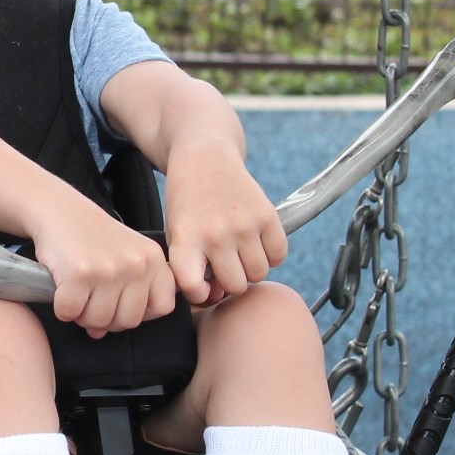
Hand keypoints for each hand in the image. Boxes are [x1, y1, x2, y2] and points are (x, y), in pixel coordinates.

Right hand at [32, 197, 178, 338]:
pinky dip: (61, 308)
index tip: (120, 302)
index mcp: (154, 260)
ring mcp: (109, 269)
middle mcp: (137, 264)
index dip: (138, 312)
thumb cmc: (90, 237)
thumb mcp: (126, 256)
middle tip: (90, 299)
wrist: (59, 210)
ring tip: (76, 292)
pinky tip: (61, 289)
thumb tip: (100, 333)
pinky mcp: (80, 274)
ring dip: (81, 314)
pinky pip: (70, 313)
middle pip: (127, 321)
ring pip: (98, 321)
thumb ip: (126, 294)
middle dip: (105, 318)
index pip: (162, 307)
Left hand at [163, 139, 287, 307]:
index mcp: (186, 239)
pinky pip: (279, 257)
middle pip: (235, 286)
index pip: (194, 287)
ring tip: (238, 250)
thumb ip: (191, 269)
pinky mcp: (267, 215)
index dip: (200, 294)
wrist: (204, 158)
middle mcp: (215, 233)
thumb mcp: (176, 235)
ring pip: (258, 274)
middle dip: (231, 280)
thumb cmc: (188, 205)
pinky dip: (271, 255)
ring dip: (250, 268)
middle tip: (224, 263)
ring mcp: (244, 225)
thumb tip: (218, 297)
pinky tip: (255, 241)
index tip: (201, 285)